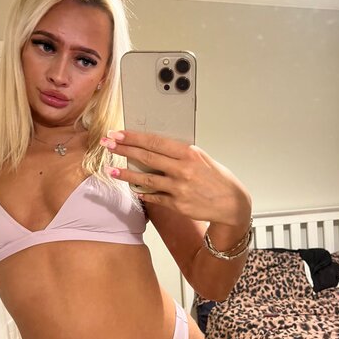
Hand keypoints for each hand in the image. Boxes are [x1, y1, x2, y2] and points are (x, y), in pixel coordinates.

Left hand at [100, 130, 251, 225]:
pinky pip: (154, 197)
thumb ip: (180, 154)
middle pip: (146, 157)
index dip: (133, 138)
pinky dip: (143, 192)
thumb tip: (156, 147)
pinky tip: (133, 189)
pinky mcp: (177, 205)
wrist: (231, 204)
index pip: (155, 142)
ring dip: (126, 174)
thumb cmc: (217, 178)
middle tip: (107, 144)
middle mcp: (182, 170)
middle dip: (123, 150)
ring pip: (146, 179)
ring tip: (110, 170)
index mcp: (189, 154)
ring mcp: (179, 188)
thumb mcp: (202, 159)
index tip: (118, 133)